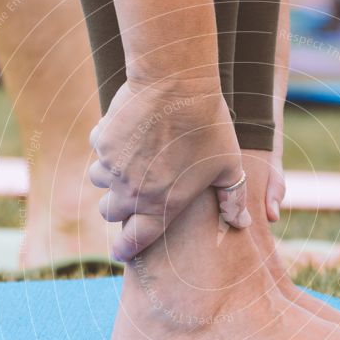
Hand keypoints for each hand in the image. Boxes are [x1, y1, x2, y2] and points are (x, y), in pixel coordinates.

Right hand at [88, 78, 250, 260]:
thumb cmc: (209, 128)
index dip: (125, 250)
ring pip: (98, 181)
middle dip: (117, 207)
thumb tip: (241, 223)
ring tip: (127, 162)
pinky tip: (127, 133)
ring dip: (109, 176)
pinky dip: (107, 145)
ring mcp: (112, 168)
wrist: (177, 86)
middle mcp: (132, 193)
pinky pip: (98, 149)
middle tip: (130, 197)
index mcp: (162, 207)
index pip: (134, 241)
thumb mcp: (229, 166)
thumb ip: (232, 199)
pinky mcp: (101, 142)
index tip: (120, 253)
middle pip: (110, 212)